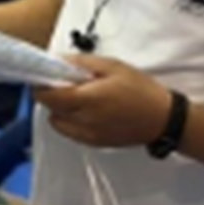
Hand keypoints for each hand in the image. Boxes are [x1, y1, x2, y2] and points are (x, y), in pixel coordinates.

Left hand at [33, 55, 172, 148]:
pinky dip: (70, 121)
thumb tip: (60, 61)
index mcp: (89, 99)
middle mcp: (85, 121)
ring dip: (59, 109)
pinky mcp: (95, 143)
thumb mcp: (112, 66)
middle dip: (51, 96)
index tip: (43, 76)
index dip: (41, 85)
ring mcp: (89, 135)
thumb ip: (82, 63)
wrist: (162, 119)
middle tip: (63, 82)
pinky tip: (86, 109)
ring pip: (58, 123)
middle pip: (50, 110)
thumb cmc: (141, 90)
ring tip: (77, 96)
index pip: (49, 97)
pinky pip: (71, 132)